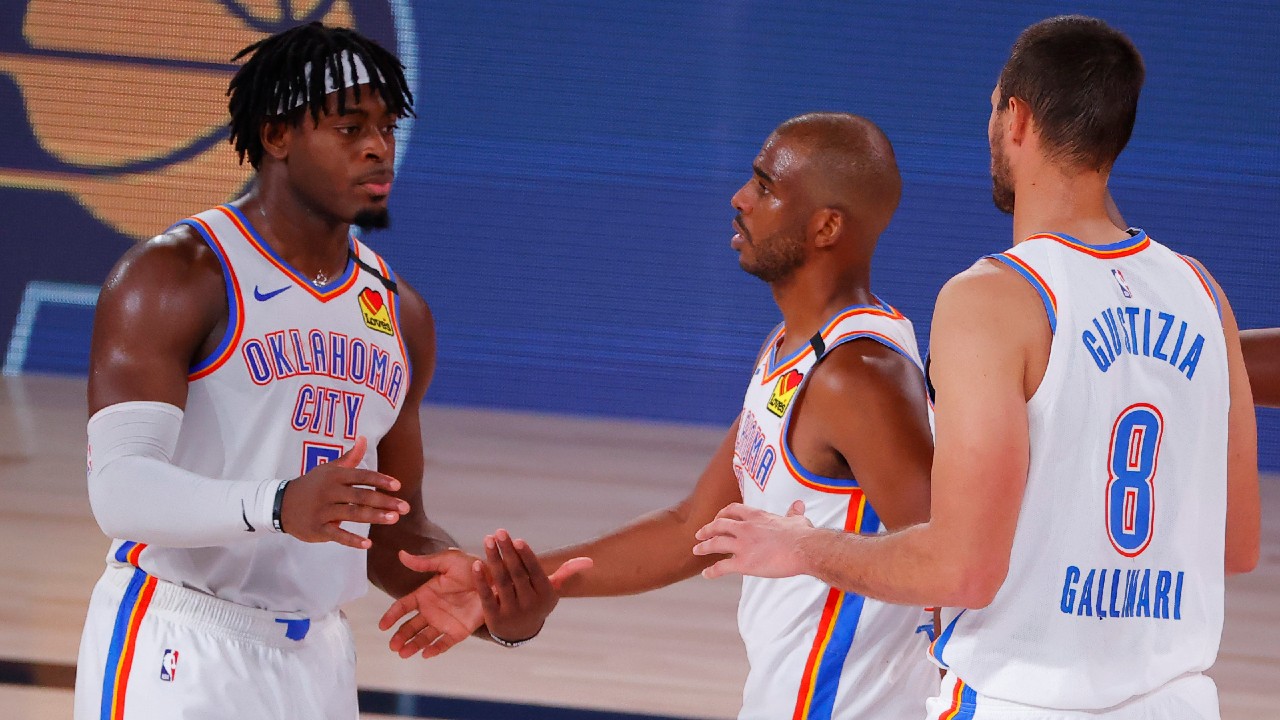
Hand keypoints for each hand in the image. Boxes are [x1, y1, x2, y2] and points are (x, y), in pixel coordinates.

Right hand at [280, 436, 409, 549]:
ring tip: (394, 519)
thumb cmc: (312, 485)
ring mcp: (322, 510)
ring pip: (352, 514)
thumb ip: (349, 458)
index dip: (380, 480)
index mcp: (335, 476)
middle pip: (361, 496)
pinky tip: (368, 544)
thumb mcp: (328, 469)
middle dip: (384, 501)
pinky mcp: (317, 528)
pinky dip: (352, 540)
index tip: (398, 486)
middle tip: (405, 507)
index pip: (361, 476)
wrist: (281, 504)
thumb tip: (363, 438)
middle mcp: (329, 491)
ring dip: (374, 517)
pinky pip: (337, 534)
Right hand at [380, 548, 484, 658]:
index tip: (382, 625)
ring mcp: (445, 621)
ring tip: (403, 653)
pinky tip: (426, 654)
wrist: (496, 578)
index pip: (403, 606)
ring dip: (413, 645)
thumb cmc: (472, 566)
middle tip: (393, 645)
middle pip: (411, 626)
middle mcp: (432, 610)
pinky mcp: (459, 630)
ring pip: (424, 637)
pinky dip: (435, 649)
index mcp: (426, 593)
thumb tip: (401, 555)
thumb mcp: (447, 561)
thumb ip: (424, 562)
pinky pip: (445, 643)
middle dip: (401, 636)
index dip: (392, 615)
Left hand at [472, 530, 592, 644]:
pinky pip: (487, 596)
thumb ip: (565, 574)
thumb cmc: (535, 602)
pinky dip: (481, 580)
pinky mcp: (494, 618)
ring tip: (488, 540)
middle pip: (517, 574)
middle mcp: (530, 604)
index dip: (526, 555)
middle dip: (508, 552)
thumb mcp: (551, 591)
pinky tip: (476, 564)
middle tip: (499, 532)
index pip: (535, 572)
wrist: (519, 633)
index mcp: (545, 595)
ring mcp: (512, 612)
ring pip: (502, 582)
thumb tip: (590, 561)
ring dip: (494, 560)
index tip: (517, 539)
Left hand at [692, 500, 813, 578]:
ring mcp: (743, 545)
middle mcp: (745, 528)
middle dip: (707, 529)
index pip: (733, 510)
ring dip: (704, 547)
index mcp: (757, 516)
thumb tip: (798, 505)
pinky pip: (722, 567)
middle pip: (719, 525)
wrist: (805, 549)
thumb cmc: (803, 535)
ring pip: (715, 544)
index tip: (718, 517)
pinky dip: (712, 571)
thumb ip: (793, 513)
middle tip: (700, 534)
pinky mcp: (744, 563)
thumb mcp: (796, 519)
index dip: (723, 513)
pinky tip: (706, 574)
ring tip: (696, 550)